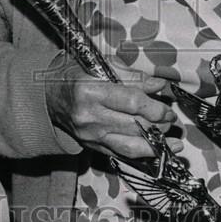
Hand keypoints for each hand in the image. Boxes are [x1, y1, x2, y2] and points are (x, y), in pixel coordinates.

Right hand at [49, 62, 181, 158]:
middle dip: (158, 125)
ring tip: (173, 142)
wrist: (48, 98)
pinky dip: (143, 155)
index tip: (168, 108)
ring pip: (130, 147)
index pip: (132, 103)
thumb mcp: (100, 66)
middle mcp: (89, 117)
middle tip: (170, 119)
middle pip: (134, 126)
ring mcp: (90, 136)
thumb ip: (132, 76)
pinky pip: (121, 155)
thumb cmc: (74, 76)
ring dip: (156, 146)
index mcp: (90, 92)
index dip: (155, 107)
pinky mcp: (92, 147)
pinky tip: (158, 151)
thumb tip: (159, 85)